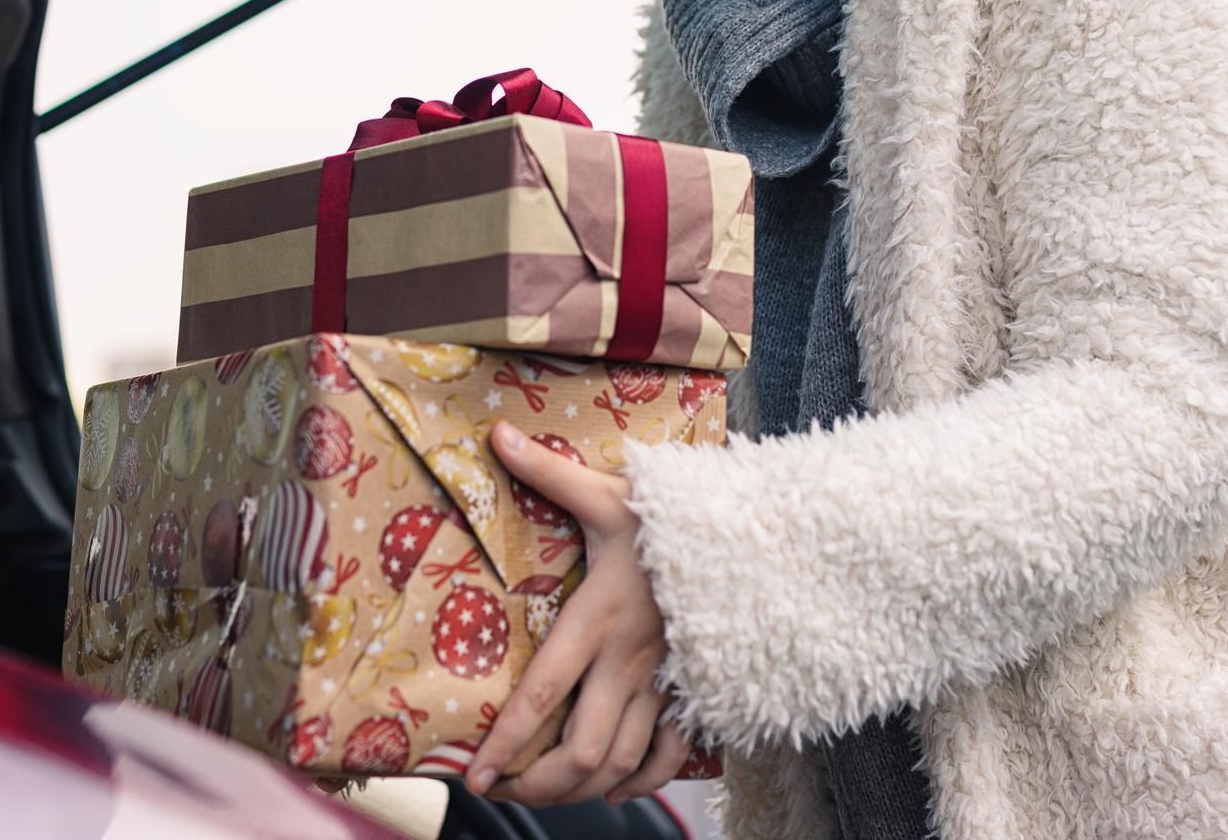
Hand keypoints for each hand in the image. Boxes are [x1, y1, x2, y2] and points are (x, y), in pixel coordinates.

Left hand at [466, 419, 695, 806]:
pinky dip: (642, 781)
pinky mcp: (691, 687)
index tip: (473, 774)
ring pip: (622, 762)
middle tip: (500, 792)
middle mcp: (629, 662)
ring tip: (541, 793)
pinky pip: (670, 753)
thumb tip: (496, 434)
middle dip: (536, 784)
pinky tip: (615, 788)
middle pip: (582, 749)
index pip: (543, 694)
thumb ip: (548, 471)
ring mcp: (664, 681)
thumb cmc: (673, 513)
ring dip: (579, 789)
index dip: (505, 741)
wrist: (754, 533)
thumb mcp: (606, 492)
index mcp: (599, 620)